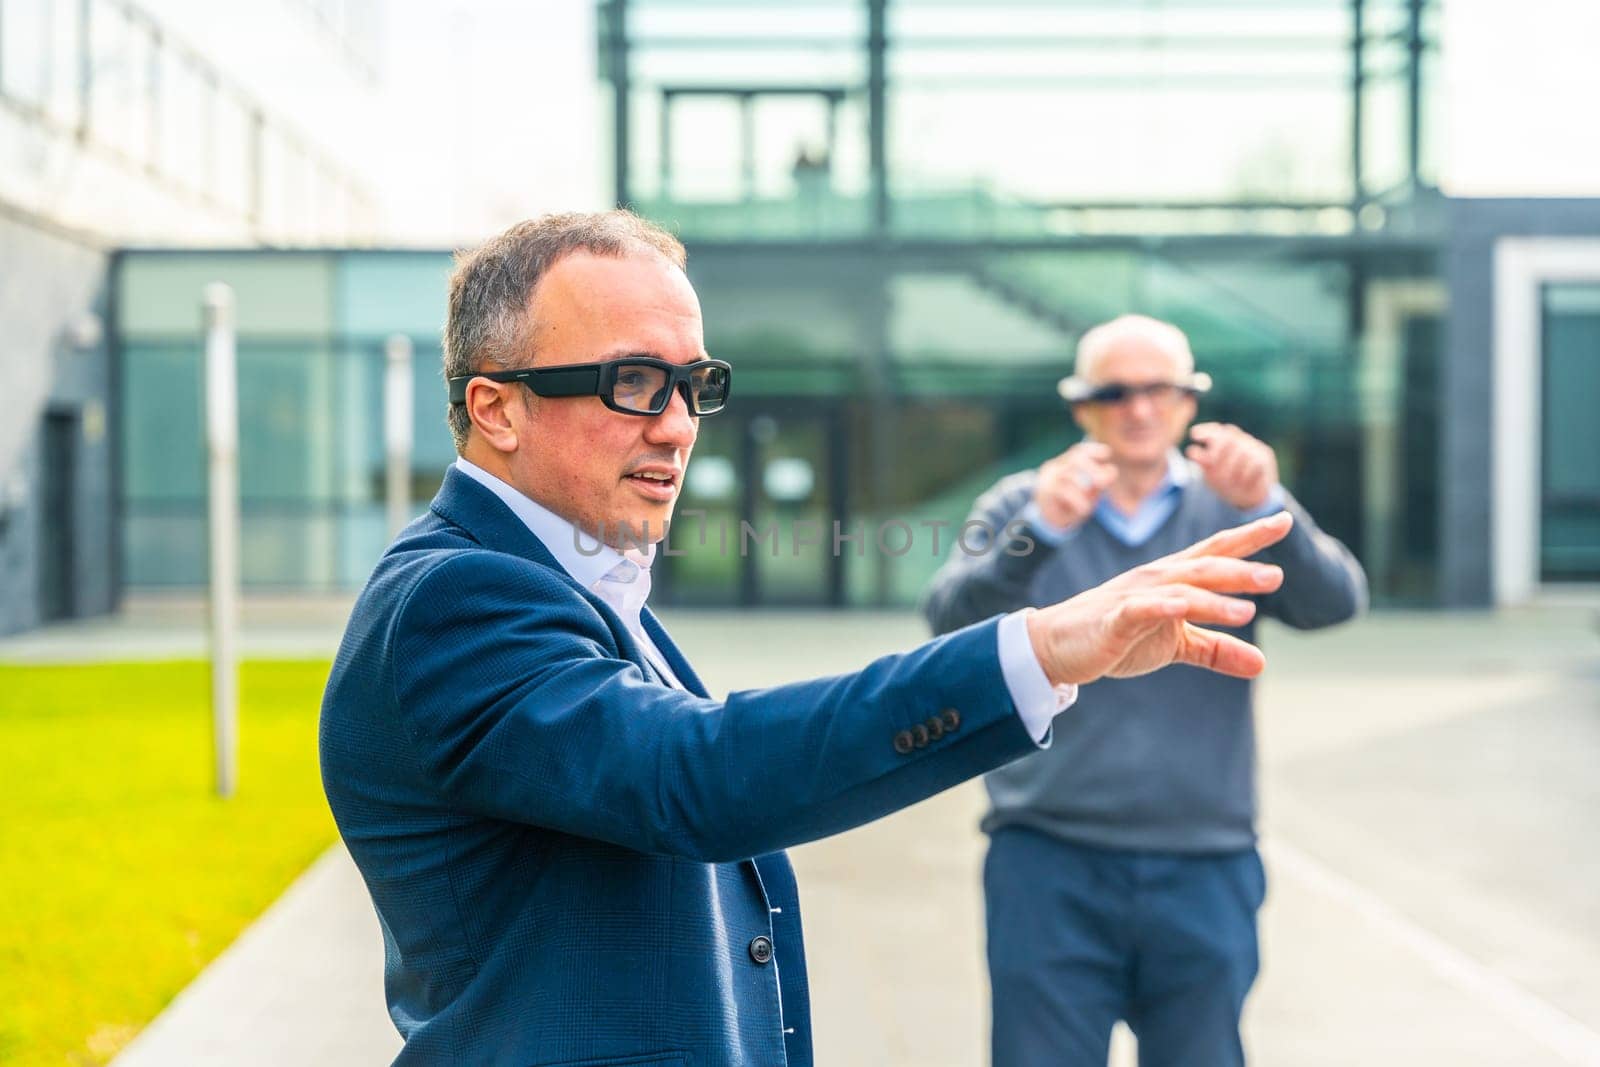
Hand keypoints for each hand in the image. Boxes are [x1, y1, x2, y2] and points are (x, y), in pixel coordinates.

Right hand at [1025, 512, 1291, 685]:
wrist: (1057, 645)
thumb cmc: (1117, 637)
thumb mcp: (1174, 644)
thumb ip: (1216, 649)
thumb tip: (1262, 663)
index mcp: (1173, 579)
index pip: (1216, 552)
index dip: (1250, 536)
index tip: (1284, 519)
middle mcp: (1157, 579)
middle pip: (1204, 567)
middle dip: (1240, 569)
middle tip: (1277, 576)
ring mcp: (1135, 596)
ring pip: (1179, 591)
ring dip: (1213, 599)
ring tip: (1247, 610)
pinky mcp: (1114, 618)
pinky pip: (1140, 610)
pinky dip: (1161, 607)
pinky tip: (1181, 609)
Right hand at [1034, 442, 1116, 527]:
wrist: (1046, 520)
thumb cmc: (1070, 504)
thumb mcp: (1088, 493)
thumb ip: (1100, 482)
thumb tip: (1113, 470)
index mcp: (1066, 463)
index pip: (1080, 451)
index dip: (1093, 450)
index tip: (1107, 453)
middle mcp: (1056, 466)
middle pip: (1075, 459)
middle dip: (1092, 468)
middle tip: (1104, 482)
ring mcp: (1049, 477)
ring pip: (1069, 475)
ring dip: (1083, 489)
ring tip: (1090, 506)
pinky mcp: (1045, 491)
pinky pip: (1062, 490)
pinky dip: (1076, 499)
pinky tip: (1084, 509)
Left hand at [1185, 423, 1278, 510]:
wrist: (1249, 497)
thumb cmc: (1226, 482)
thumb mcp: (1211, 475)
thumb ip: (1203, 463)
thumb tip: (1191, 451)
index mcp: (1224, 441)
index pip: (1215, 430)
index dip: (1205, 430)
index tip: (1194, 435)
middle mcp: (1239, 440)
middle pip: (1228, 438)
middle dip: (1218, 452)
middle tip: (1212, 465)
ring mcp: (1253, 447)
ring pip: (1241, 452)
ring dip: (1232, 468)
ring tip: (1228, 481)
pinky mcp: (1265, 457)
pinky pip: (1255, 464)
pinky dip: (1246, 475)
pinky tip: (1242, 482)